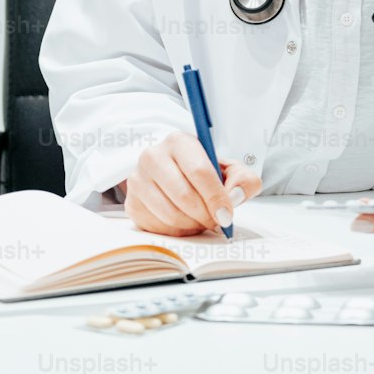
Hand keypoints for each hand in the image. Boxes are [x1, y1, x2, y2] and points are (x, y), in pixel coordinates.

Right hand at [121, 132, 261, 235]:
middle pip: (184, 196)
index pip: (199, 171)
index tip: (227, 215)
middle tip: (216, 221)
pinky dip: (176, 232)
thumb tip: (235, 195)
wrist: (175, 175)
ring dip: (192, 225)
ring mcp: (137, 179)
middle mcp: (153, 156)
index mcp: (179, 141)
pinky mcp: (131, 202)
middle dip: (205, 215)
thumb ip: (243, 180)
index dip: (216, 197)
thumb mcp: (229, 170)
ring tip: (202, 220)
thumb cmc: (204, 173)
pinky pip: (157, 227)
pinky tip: (185, 223)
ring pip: (170, 214)